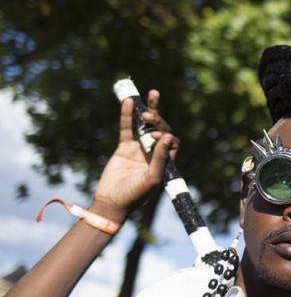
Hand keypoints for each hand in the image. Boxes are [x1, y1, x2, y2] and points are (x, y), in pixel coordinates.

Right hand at [90, 90, 177, 220]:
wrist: (111, 201)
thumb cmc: (135, 195)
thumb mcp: (151, 178)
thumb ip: (159, 158)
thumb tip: (168, 136)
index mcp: (165, 161)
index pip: (172, 141)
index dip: (166, 135)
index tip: (156, 137)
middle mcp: (154, 153)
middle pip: (161, 130)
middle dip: (158, 120)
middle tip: (149, 116)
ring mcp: (139, 150)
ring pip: (146, 126)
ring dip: (150, 111)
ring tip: (153, 94)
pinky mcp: (124, 148)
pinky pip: (127, 129)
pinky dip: (128, 116)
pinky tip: (129, 101)